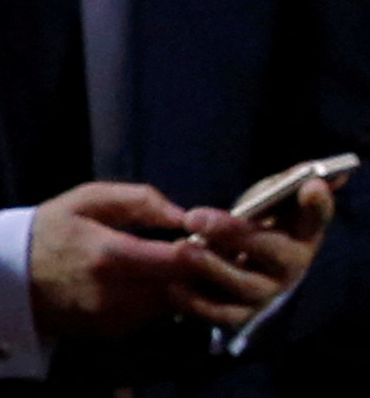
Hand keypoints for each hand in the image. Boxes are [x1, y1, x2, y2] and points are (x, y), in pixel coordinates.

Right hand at [29, 182, 198, 338]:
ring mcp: (118, 318)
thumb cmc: (49, 230)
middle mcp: (119, 293)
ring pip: (174, 304)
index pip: (180, 261)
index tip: (202, 238)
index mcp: (111, 254)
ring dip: (176, 285)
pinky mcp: (116, 333)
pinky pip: (153, 316)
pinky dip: (156, 300)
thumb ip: (138, 199)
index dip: (201, 250)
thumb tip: (183, 215)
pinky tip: (139, 283)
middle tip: (188, 251)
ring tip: (162, 265)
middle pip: (184, 287)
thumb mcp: (86, 199)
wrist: (8, 276)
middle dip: (193, 270)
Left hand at [170, 177, 335, 329]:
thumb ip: (284, 185)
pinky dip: (197, 300)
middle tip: (195, 218)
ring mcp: (268, 291)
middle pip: (275, 253)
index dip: (316, 205)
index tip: (310, 186)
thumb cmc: (252, 220)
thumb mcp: (266, 198)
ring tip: (182, 248)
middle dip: (236, 234)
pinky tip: (173, 281)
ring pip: (247, 285)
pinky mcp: (241, 313)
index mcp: (300, 232)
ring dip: (213, 267)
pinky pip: (222, 313)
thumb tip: (315, 176)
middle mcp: (291, 265)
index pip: (316, 217)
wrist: (228, 258)